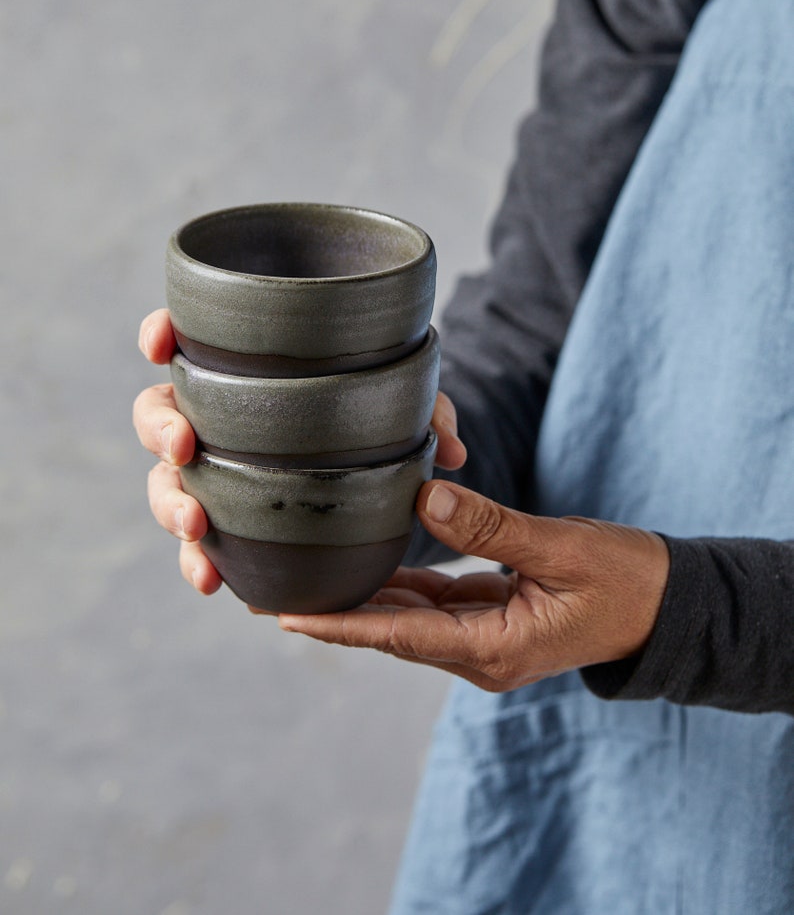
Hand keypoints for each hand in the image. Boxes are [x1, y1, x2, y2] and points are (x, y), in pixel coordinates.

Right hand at [132, 308, 468, 594]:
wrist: (369, 478)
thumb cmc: (373, 419)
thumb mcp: (404, 407)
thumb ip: (428, 413)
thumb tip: (454, 453)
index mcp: (243, 372)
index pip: (186, 341)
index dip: (162, 335)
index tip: (162, 341)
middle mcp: (213, 419)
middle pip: (157, 412)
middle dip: (161, 428)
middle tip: (186, 447)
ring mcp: (211, 472)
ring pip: (165, 482)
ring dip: (170, 504)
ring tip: (197, 528)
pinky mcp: (222, 523)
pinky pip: (195, 544)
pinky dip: (197, 562)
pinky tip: (213, 581)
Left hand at [272, 481, 670, 690]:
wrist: (665, 601)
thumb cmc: (622, 578)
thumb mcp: (559, 547)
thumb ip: (493, 526)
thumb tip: (428, 497)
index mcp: (494, 649)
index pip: (400, 637)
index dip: (342, 626)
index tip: (287, 618)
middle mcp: (480, 654)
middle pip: (391, 632)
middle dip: (334, 615)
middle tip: (269, 594)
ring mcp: (484, 640)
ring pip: (407, 618)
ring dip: (360, 600)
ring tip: (303, 579)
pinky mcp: (491, 618)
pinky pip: (433, 604)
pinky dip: (399, 585)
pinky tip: (366, 562)